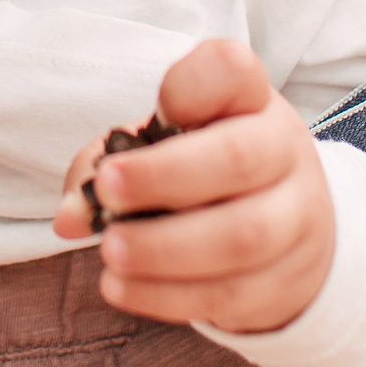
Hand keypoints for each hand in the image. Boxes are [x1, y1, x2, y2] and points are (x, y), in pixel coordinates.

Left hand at [54, 38, 335, 333]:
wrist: (290, 230)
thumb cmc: (207, 167)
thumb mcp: (168, 141)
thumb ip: (111, 160)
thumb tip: (70, 214)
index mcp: (250, 100)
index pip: (233, 70)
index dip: (193, 85)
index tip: (158, 108)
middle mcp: (283, 151)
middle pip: (238, 158)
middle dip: (163, 177)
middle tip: (106, 190)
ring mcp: (295, 219)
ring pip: (240, 237)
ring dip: (163, 248)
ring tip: (111, 251)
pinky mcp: (285, 281)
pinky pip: (229, 294)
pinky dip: (167, 296)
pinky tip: (123, 287)